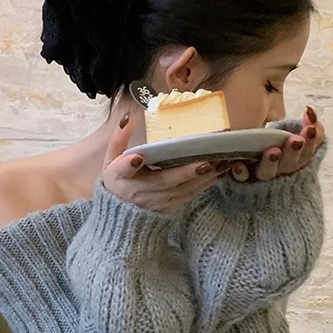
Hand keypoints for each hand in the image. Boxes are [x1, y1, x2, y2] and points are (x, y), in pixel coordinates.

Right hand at [102, 114, 230, 212]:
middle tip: (205, 162)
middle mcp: (140, 192)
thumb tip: (128, 118)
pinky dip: (206, 184)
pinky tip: (220, 172)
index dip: (129, 165)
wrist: (121, 215)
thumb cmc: (118, 180)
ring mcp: (157, 202)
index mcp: (119, 177)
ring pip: (182, 190)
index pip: (123, 170)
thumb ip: (118, 139)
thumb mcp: (110, 159)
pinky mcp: (170, 207)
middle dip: (185, 173)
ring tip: (221, 163)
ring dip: (203, 178)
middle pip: (164, 182)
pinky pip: (190, 195)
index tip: (137, 157)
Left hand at [230, 105, 324, 182]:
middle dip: (293, 152)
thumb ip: (311, 124)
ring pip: (267, 173)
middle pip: (289, 165)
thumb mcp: (296, 131)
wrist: (254, 157)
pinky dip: (241, 173)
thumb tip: (309, 112)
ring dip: (270, 163)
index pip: (307, 153)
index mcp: (296, 160)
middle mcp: (280, 169)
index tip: (311, 128)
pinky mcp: (244, 177)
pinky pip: (243, 178)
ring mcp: (262, 174)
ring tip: (273, 151)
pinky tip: (239, 165)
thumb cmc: (280, 142)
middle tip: (296, 140)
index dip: (311, 142)